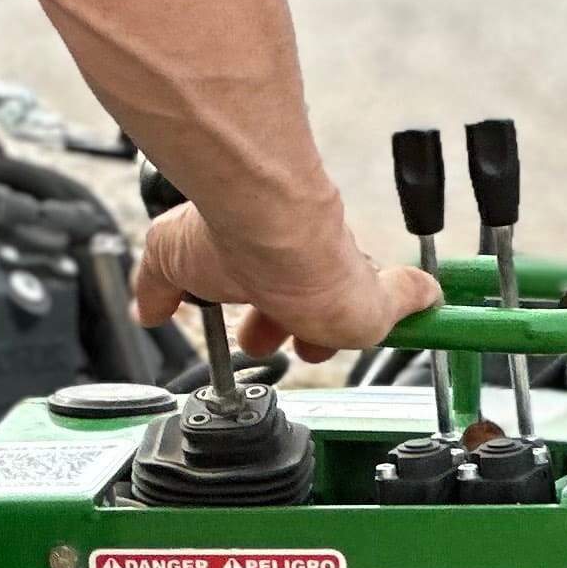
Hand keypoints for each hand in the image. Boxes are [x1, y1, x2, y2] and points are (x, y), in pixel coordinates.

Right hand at [135, 204, 441, 362]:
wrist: (270, 220)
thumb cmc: (225, 234)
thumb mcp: (167, 263)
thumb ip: (156, 289)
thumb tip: (146, 308)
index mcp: (251, 264)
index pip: (265, 297)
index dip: (261, 325)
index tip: (256, 338)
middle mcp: (296, 268)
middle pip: (306, 308)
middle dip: (296, 331)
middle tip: (292, 346)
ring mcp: (337, 278)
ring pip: (347, 307)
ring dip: (339, 327)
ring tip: (342, 340)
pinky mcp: (373, 295)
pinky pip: (403, 299)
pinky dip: (409, 302)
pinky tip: (420, 301)